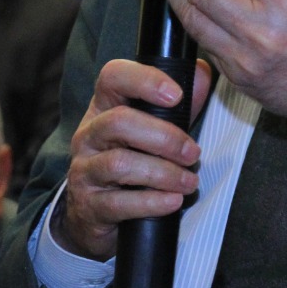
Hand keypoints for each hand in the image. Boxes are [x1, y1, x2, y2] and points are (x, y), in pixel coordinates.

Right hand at [56, 58, 211, 260]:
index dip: (145, 80)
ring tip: (189, 182)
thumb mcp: (153, 129)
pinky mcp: (89, 205)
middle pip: (119, 121)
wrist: (96, 213)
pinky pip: (119, 203)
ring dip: (163, 173)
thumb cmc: (132, 160)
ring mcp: (84, 170)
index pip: (113, 76)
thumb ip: (179, 105)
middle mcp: (88, 134)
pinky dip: (152, 202)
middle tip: (194, 153)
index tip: (177, 96)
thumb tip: (202, 74)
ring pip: (119, 163)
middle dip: (164, 138)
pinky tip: (173, 201)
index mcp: (104, 107)